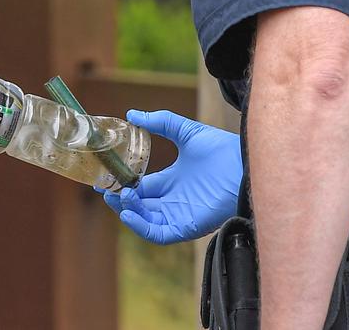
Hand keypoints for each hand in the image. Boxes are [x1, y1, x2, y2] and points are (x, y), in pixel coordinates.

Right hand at [96, 110, 241, 243]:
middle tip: (105, 191)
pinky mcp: (187, 227)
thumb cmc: (222, 149)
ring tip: (117, 197)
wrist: (244, 165)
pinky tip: (128, 213)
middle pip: (140, 206)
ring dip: (128, 212)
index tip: (104, 181)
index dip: (122, 186)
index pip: (141, 189)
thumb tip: (132, 114)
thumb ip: (160, 122)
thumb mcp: (185, 131)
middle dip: (120, 200)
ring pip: (146, 221)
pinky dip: (141, 227)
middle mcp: (174, 201)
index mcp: (172, 181)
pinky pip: (159, 234)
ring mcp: (180, 215)